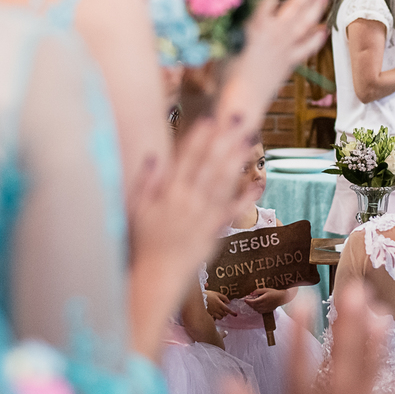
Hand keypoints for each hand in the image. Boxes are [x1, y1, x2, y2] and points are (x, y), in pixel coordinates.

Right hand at [130, 115, 253, 285]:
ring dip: (236, 161)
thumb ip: (145, 182)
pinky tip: (258, 183)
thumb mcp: (136, 209)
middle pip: (209, 166)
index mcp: (169, 193)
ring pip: (223, 184)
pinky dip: (246, 198)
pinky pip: (232, 212)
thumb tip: (153, 156)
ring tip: (248, 142)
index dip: (199, 138)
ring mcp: (203, 216)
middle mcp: (188, 201)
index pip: (186, 160)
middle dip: (223, 141)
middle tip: (237, 120)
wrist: (156, 274)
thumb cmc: (143, 241)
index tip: (209, 119)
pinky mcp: (214, 231)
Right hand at [205, 290, 236, 319]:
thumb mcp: (217, 293)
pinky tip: (215, 314)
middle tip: (224, 310)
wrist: (198, 298)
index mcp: (219, 304)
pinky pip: (214, 318)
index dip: (232, 312)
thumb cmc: (208, 295)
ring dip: (221, 315)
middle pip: (224, 314)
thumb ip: (224, 297)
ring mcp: (212, 312)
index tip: (235, 315)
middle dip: (225, 313)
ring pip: (220, 317)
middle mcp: (217, 309)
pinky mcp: (209, 314)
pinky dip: (216, 317)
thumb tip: (229, 302)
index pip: (228, 310)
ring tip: (219, 312)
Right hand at [220, 0, 328, 128]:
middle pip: (297, 4)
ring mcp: (285, 48)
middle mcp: (275, 33)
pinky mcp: (289, 63)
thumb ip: (222, 20)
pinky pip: (307, 47)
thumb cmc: (222, 75)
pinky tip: (322, 29)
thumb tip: (219, 0)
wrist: (241, 102)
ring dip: (318, 6)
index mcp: (255, 25)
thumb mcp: (218, 42)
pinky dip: (315, 37)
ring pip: (307, 23)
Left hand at [244, 288, 288, 313]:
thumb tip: (251, 293)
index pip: (252, 302)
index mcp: (262, 299)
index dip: (248, 301)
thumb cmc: (274, 293)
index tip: (245, 299)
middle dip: (249, 303)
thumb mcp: (266, 289)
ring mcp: (265, 309)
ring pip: (256, 309)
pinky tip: (257, 306)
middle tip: (248, 300)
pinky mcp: (267, 311)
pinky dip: (257, 309)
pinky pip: (259, 311)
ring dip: (253, 306)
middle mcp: (263, 305)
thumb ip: (258, 291)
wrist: (281, 298)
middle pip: (253, 306)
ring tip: (252, 302)